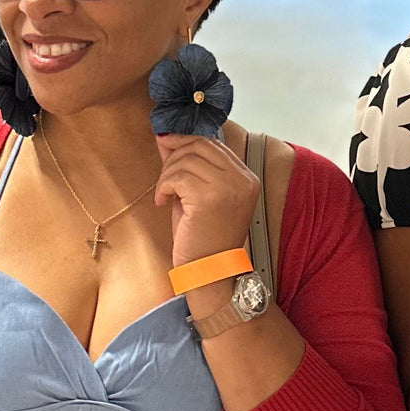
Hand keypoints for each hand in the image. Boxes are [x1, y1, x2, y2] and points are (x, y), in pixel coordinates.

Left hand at [154, 134, 259, 267]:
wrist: (210, 271)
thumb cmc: (205, 237)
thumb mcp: (201, 196)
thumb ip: (190, 166)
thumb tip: (167, 139)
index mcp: (247, 178)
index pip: (214, 144)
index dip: (187, 141)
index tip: (167, 145)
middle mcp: (242, 179)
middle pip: (201, 144)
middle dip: (175, 153)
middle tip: (163, 174)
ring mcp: (229, 187)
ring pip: (187, 159)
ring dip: (167, 174)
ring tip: (164, 193)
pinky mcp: (210, 198)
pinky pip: (178, 177)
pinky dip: (163, 186)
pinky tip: (162, 201)